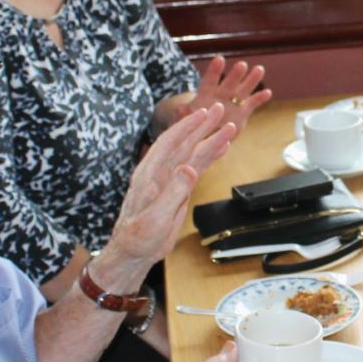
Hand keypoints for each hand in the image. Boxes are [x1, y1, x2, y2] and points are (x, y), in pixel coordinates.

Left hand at [99, 105, 234, 271]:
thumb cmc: (138, 237)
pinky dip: (209, 157)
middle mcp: (159, 172)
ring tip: (229, 126)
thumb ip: (173, 192)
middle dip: (202, 126)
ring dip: (210, 140)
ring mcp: (169, 180)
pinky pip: (196, 168)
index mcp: (149, 174)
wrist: (133, 252)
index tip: (202, 114)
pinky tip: (221, 149)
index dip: (186, 127)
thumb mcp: (155, 218)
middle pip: (184, 143)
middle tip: (219, 109)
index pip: (169, 143)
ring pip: (193, 154)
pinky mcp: (178, 189)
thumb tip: (189, 168)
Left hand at [187, 56, 270, 132]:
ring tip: (259, 69)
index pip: (209, 82)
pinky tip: (268, 92)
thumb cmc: (189, 128)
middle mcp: (219, 97)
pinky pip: (251, 105)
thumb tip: (181, 108)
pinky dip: (259, 99)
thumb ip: (182, 116)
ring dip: (250, 80)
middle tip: (242, 65)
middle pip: (228, 84)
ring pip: (242, 90)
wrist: (201, 139)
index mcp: (204, 97)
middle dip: (235, 75)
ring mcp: (232, 104)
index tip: (220, 59)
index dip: (214, 71)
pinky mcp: (241, 114)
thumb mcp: (182, 124)